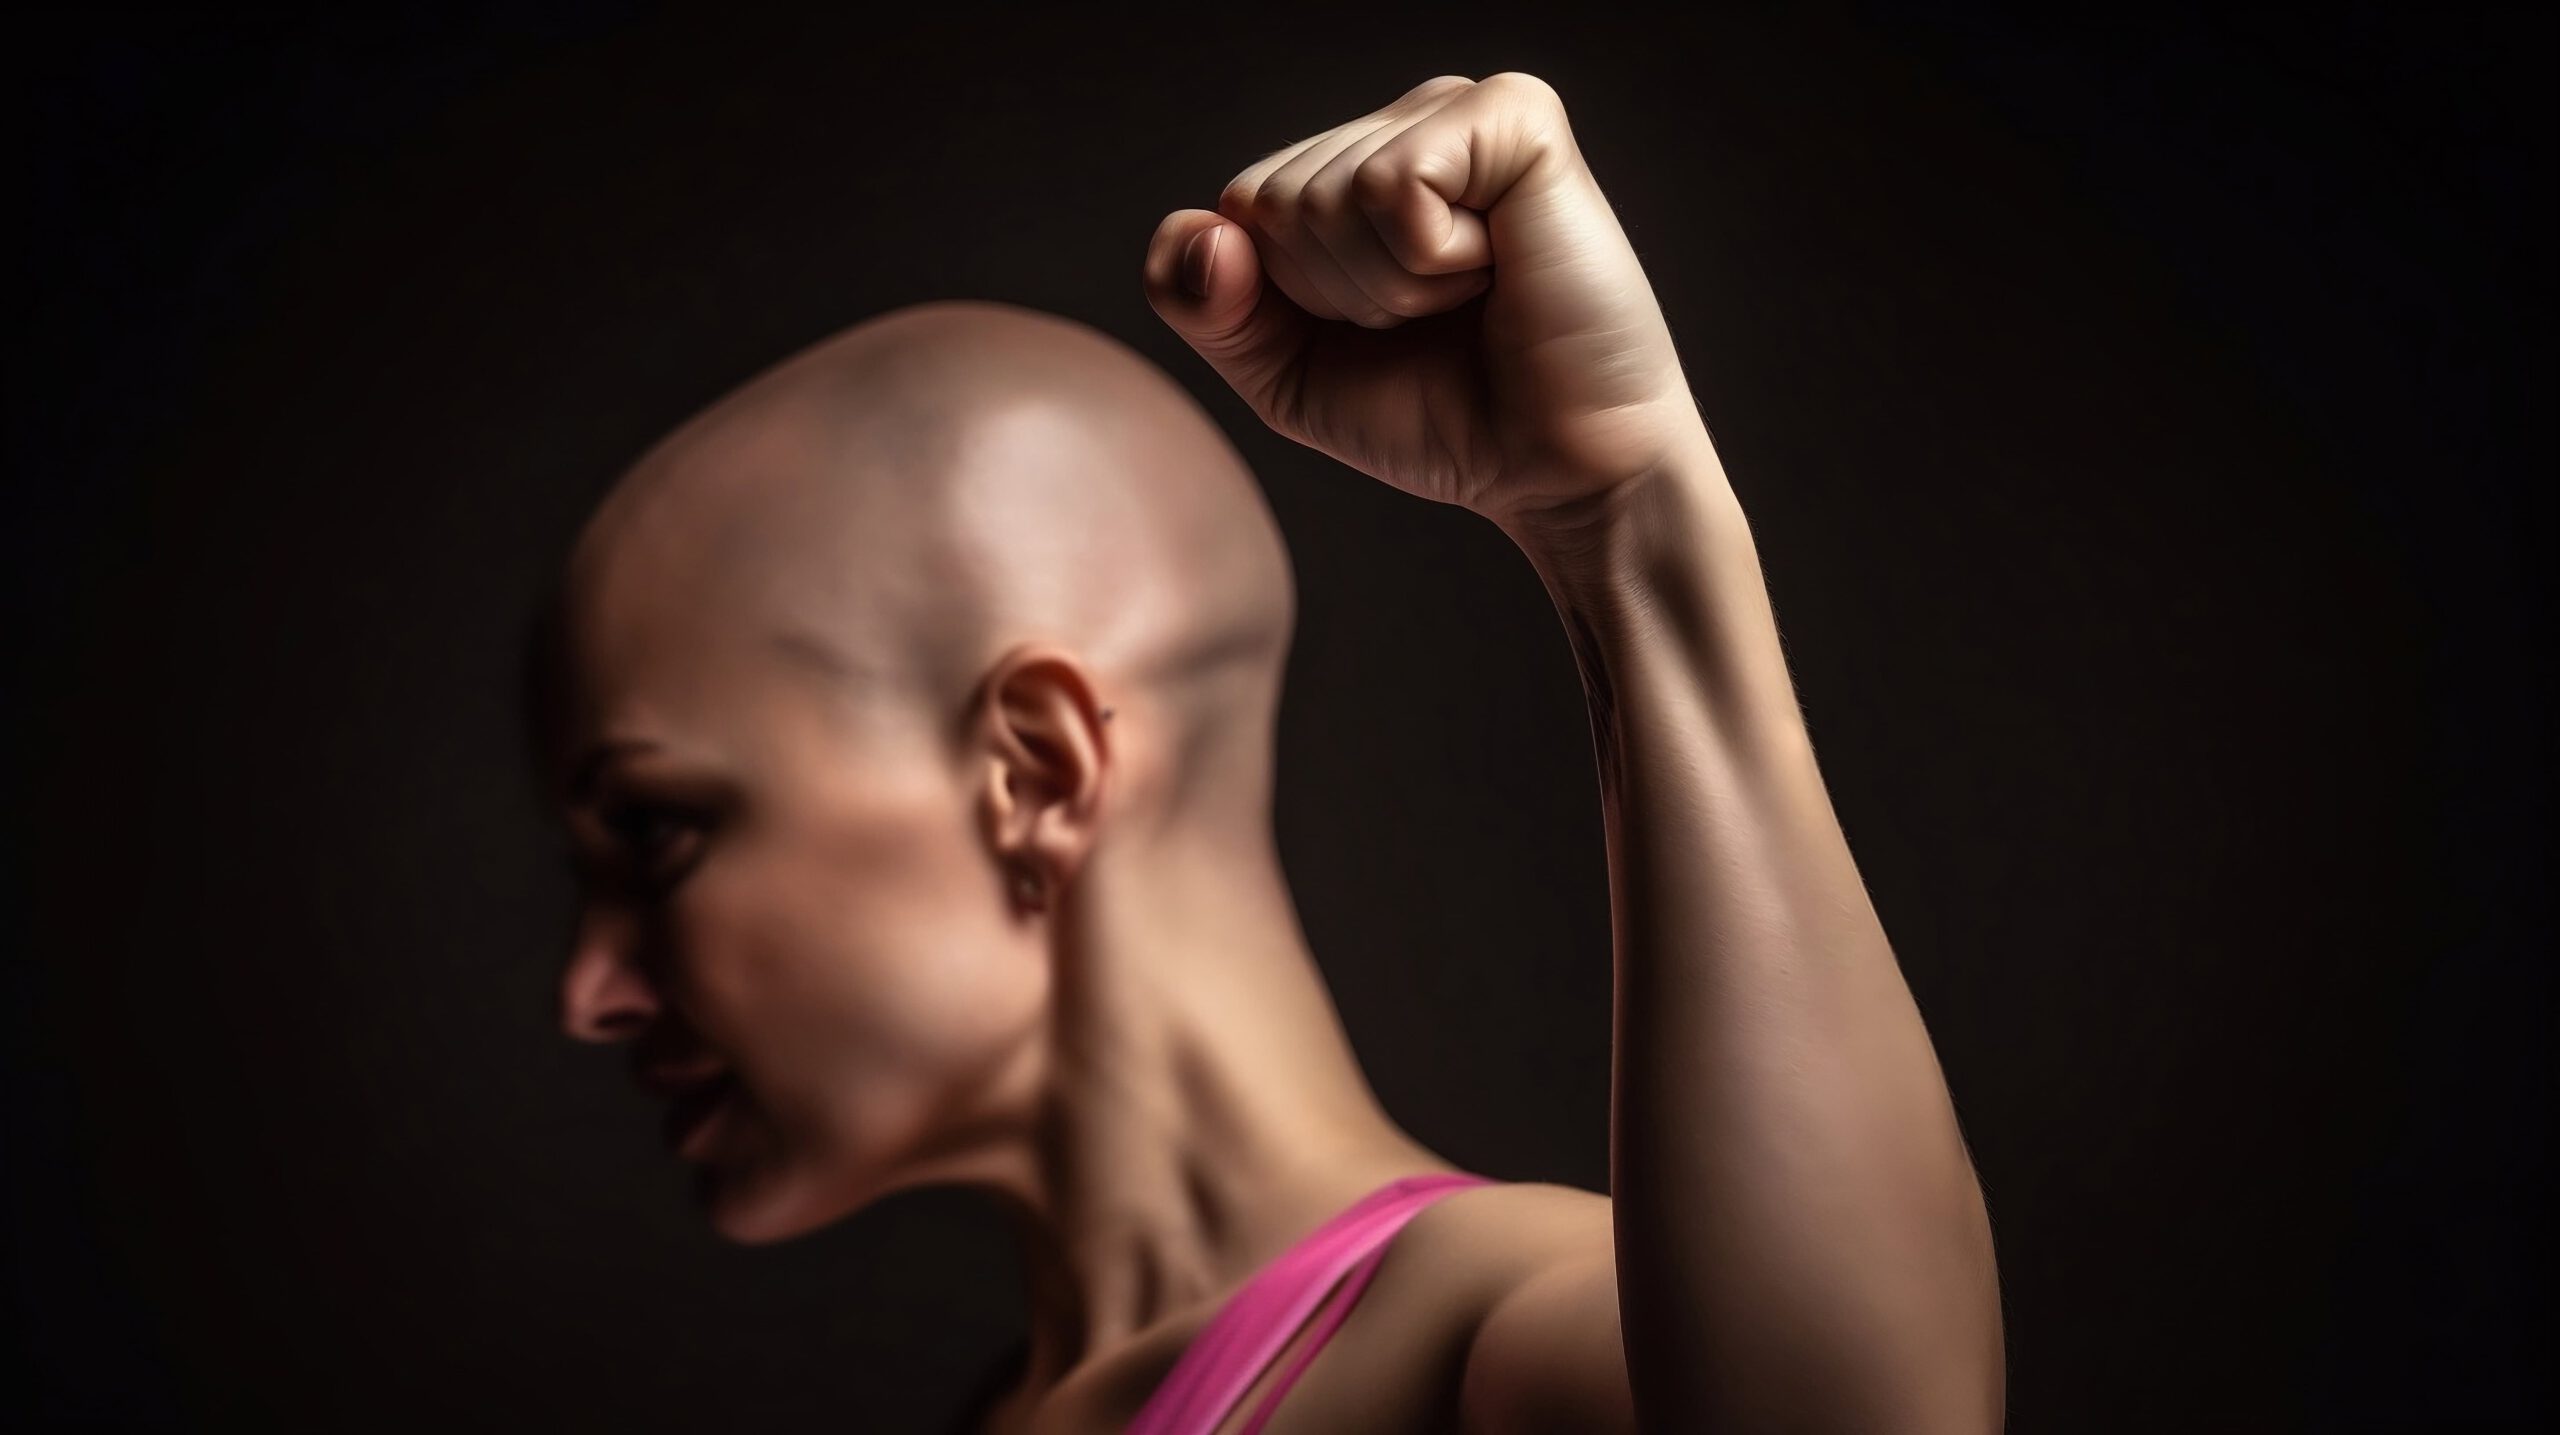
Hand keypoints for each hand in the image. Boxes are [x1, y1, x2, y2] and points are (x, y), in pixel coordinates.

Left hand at [1143, 72, 1700, 537]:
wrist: (1554, 470)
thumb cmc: (1443, 417)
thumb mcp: (1285, 374)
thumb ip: (1206, 307)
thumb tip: (1197, 230)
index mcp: (1356, 166)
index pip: (1243, 209)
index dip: (1295, 301)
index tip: (1386, 331)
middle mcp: (1407, 123)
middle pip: (1279, 202)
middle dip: (1343, 295)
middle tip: (1439, 320)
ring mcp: (1462, 110)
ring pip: (1329, 196)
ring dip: (1393, 286)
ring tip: (1474, 297)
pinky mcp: (1518, 117)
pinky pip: (1394, 184)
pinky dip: (1431, 260)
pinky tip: (1500, 267)